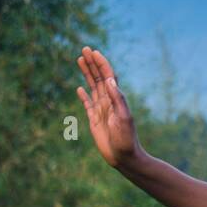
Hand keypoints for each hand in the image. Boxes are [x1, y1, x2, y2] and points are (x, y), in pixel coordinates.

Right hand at [76, 46, 140, 167]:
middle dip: (92, 64)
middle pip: (99, 78)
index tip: (93, 52)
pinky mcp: (94, 121)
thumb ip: (117, 99)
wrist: (124, 157)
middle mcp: (108, 102)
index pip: (108, 76)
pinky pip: (88, 104)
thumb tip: (110, 80)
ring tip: (79, 60)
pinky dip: (83, 96)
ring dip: (87, 74)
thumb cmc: (127, 139)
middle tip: (84, 49)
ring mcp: (101, 110)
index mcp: (116, 99)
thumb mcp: (124, 118)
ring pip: (92, 87)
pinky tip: (79, 88)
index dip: (101, 63)